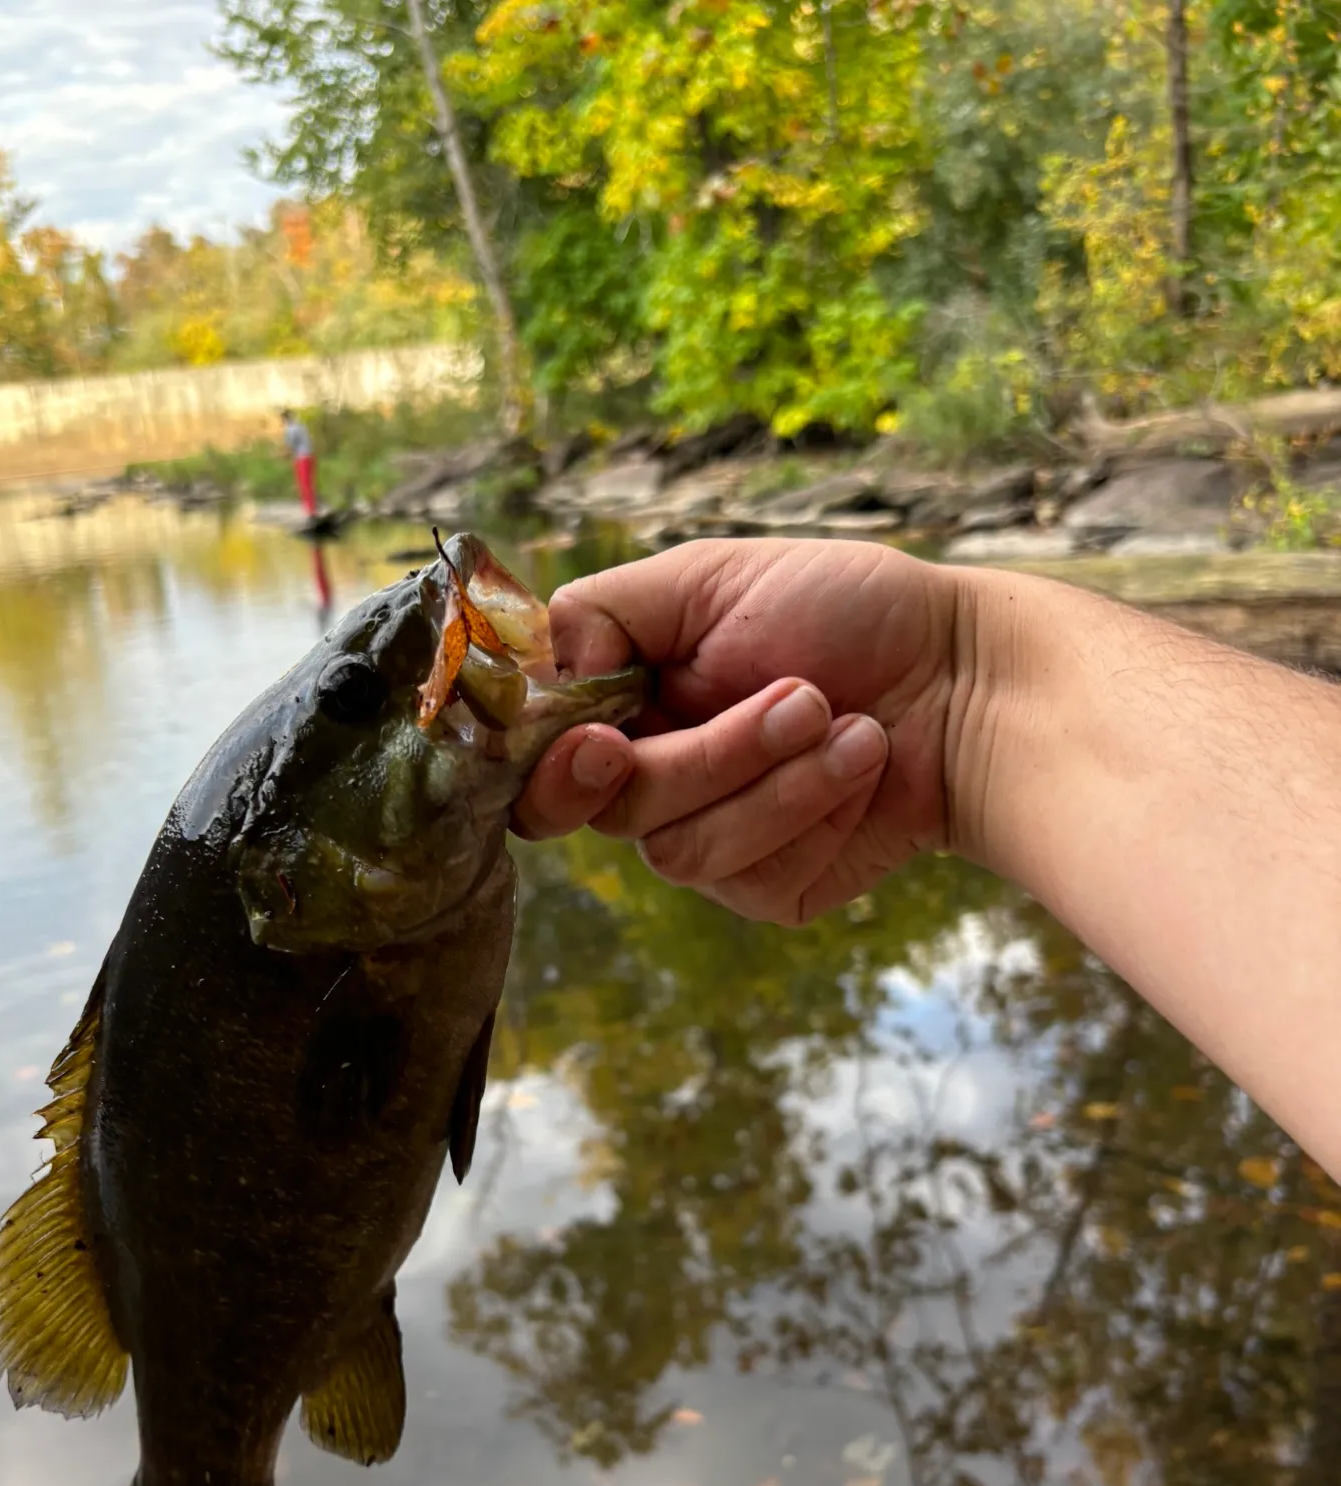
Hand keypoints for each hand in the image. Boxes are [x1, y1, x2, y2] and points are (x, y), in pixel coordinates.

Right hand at [513, 540, 964, 924]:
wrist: (966, 677)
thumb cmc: (846, 611)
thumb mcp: (710, 577)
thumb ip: (600, 614)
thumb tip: (538, 678)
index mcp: (623, 705)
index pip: (537, 761)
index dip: (551, 769)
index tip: (603, 745)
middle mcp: (651, 776)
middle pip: (607, 809)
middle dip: (709, 756)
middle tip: (799, 697)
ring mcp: (709, 837)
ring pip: (679, 851)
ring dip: (779, 779)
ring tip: (849, 722)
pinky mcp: (769, 889)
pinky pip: (753, 880)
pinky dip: (818, 813)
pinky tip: (869, 764)